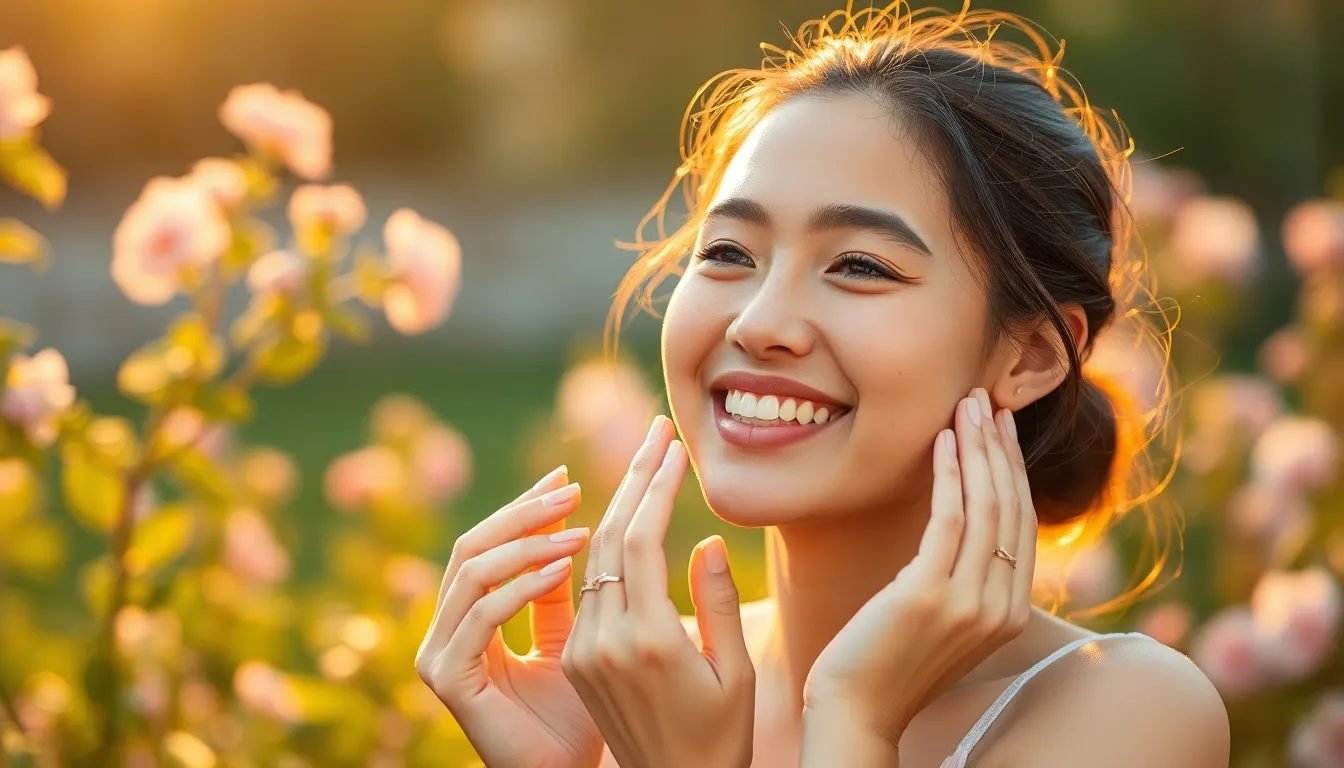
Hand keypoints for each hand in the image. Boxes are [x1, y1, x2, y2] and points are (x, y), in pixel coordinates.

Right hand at [416, 466, 603, 767]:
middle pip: (472, 548)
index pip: (487, 546)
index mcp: (469, 620)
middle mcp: (446, 632)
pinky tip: (565, 568)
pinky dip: (523, 585)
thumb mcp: (569, 636)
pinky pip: (482, 616)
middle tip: (572, 488)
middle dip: (524, 513)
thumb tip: (571, 524)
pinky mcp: (448, 679)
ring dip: (529, 543)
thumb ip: (558, 587)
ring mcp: (440, 655)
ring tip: (580, 527)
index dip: (523, 508)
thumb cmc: (577, 717)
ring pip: (473, 572)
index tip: (566, 477)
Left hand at [562, 415, 755, 767]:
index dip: (656, 485)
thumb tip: (703, 539)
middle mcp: (604, 642)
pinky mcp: (573, 659)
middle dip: (634, 477)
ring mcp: (582, 651)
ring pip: (592, 559)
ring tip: (646, 459)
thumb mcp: (736, 675)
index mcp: (649, 643)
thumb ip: (719, 604)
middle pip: (610, 537)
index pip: (642, 540)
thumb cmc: (721, 738)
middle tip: (657, 430)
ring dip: (617, 506)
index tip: (674, 443)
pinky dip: (604, 545)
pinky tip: (624, 517)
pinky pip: (587, 587)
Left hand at [804, 388, 1037, 746]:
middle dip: (1000, 446)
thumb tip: (965, 527)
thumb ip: (965, 579)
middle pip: (1012, 506)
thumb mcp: (942, 619)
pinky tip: (940, 441)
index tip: (1000, 426)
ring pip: (987, 505)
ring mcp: (970, 602)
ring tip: (967, 405)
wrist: (855, 712)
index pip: (1023, 523)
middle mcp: (1001, 606)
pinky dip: (949, 474)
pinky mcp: (930, 594)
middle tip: (986, 399)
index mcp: (1010, 612)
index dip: (1013, 468)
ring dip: (978, 447)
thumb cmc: (886, 661)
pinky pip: (949, 519)